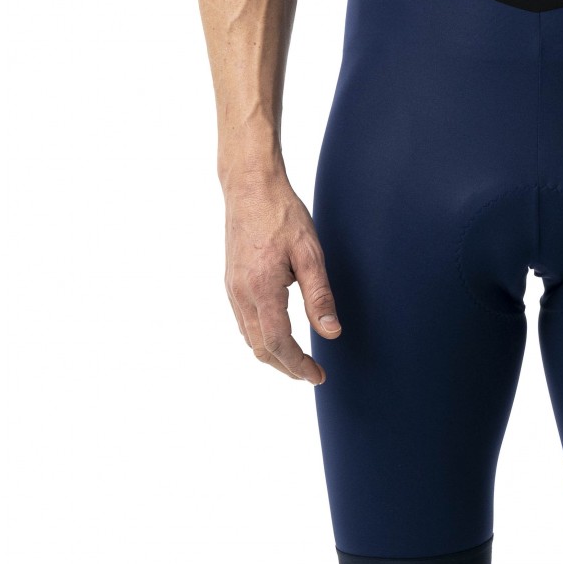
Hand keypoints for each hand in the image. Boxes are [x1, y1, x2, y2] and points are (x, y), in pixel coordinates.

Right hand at [224, 170, 341, 383]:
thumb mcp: (310, 253)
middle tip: (312, 373)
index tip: (318, 376)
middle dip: (286, 367)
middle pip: (261, 348)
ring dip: (273, 354)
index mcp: (262, 290)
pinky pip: (244, 321)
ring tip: (298, 360)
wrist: (250, 187)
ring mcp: (232, 289)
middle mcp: (241, 294)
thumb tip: (331, 333)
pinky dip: (261, 336)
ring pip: (249, 338)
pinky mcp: (231, 281)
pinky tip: (277, 333)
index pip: (279, 344)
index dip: (299, 366)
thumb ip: (319, 296)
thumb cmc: (282, 215)